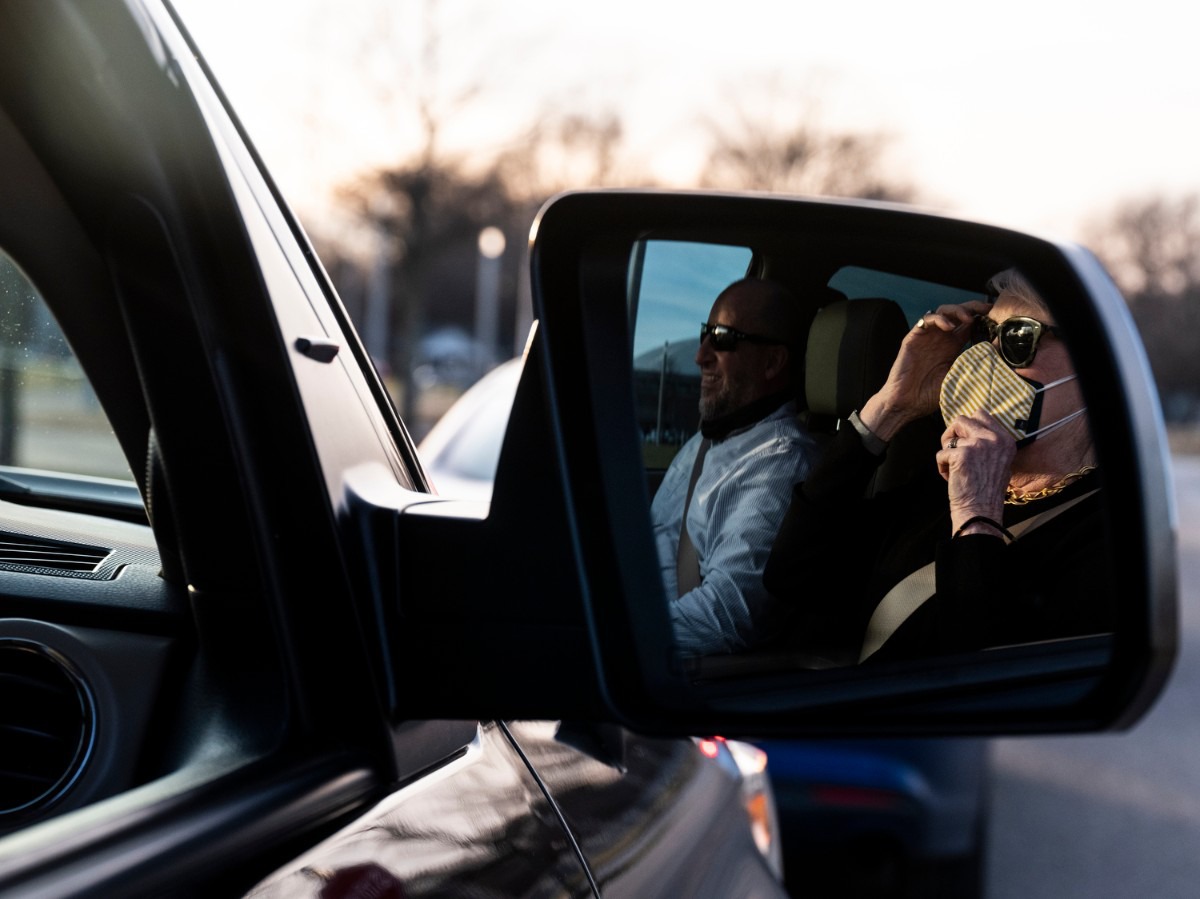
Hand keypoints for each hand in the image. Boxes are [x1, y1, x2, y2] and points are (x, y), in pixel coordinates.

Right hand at [860, 301, 991, 439]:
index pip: (969, 325)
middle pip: (958, 313)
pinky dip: (940, 319)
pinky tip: (950, 326)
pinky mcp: (913, 338)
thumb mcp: (959, 378)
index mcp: (953, 347)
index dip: (982, 318)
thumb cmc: (929, 396)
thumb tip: (997, 355)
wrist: (906, 404)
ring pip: (943, 311)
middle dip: (973, 307)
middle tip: (987, 309)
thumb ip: (972, 364)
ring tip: (969, 318)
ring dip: (958, 310)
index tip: (998, 316)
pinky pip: (927, 320)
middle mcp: (940, 339)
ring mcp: (927, 337)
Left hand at [937, 410, 1015, 533]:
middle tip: (953, 451)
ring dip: (946, 451)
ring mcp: (978, 445)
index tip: (964, 443)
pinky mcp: (962, 455)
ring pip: (949, 436)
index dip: (966, 427)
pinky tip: (951, 478)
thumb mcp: (998, 461)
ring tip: (953, 468)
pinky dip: (942, 467)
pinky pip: (940, 453)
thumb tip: (969, 426)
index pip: (981, 414)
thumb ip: (988, 442)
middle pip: (962, 419)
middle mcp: (994, 439)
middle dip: (952, 434)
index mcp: (1005, 440)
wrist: (981, 511)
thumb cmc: (985, 490)